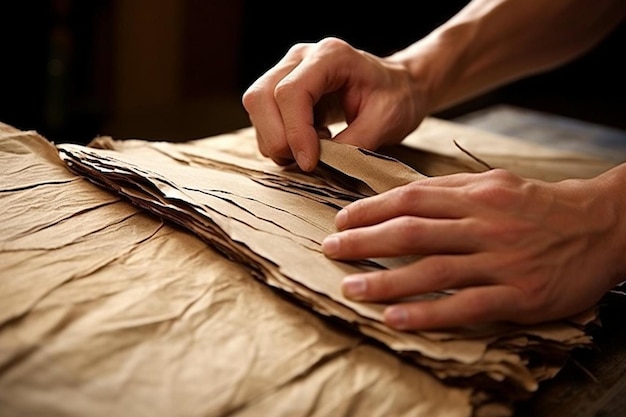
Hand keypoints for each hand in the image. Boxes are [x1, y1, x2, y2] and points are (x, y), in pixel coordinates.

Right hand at [242, 37, 426, 171]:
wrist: (399, 87)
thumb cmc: (396, 98)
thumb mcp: (386, 122)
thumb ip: (353, 144)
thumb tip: (320, 164)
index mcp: (330, 56)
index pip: (291, 92)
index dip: (295, 132)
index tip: (310, 162)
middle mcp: (301, 57)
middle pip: (261, 97)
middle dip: (278, 139)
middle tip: (307, 162)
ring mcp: (286, 70)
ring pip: (256, 108)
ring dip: (277, 141)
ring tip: (314, 148)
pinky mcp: (280, 88)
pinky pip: (263, 117)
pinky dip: (279, 139)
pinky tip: (309, 141)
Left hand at [322, 169, 625, 329]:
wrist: (602, 226)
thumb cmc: (540, 205)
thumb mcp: (497, 184)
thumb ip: (452, 190)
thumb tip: (403, 197)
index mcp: (476, 194)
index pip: (411, 198)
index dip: (371, 210)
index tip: (341, 220)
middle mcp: (484, 224)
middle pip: (413, 232)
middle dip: (365, 242)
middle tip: (332, 251)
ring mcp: (501, 260)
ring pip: (433, 269)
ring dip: (386, 281)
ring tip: (351, 289)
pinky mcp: (519, 294)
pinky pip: (466, 305)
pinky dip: (428, 312)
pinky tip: (397, 318)